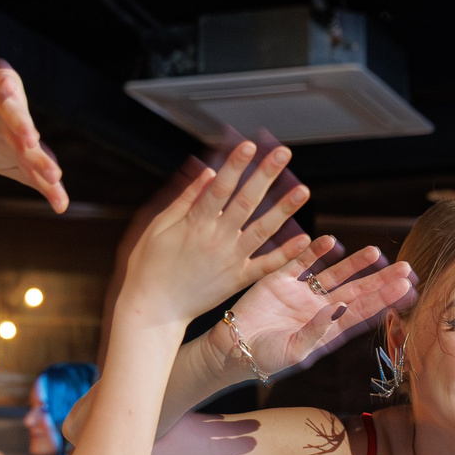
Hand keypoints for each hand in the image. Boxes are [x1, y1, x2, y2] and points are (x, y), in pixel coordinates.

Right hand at [116, 142, 312, 328]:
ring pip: (262, 230)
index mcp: (195, 222)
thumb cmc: (149, 265)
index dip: (235, 165)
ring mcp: (230, 259)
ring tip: (303, 190)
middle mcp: (217, 238)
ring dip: (284, 209)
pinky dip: (285, 254)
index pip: (220, 187)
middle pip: (246, 201)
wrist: (154, 309)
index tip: (249, 145)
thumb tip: (207, 172)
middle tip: (284, 153)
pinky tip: (305, 239)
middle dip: (266, 175)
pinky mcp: (237, 280)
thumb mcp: (158, 226)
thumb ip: (185, 199)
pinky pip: (265, 265)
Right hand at [219, 241, 417, 380]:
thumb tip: (340, 308)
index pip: (362, 312)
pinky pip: (301, 262)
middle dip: (380, 279)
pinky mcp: (280, 280)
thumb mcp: (296, 351)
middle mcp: (320, 309)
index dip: (385, 300)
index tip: (406, 289)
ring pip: (334, 273)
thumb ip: (318, 330)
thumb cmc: (266, 360)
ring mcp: (301, 293)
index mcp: (328, 330)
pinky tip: (331, 241)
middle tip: (407, 269)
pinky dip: (315, 251)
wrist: (232, 350)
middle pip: (357, 291)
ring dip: (355, 263)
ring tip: (375, 251)